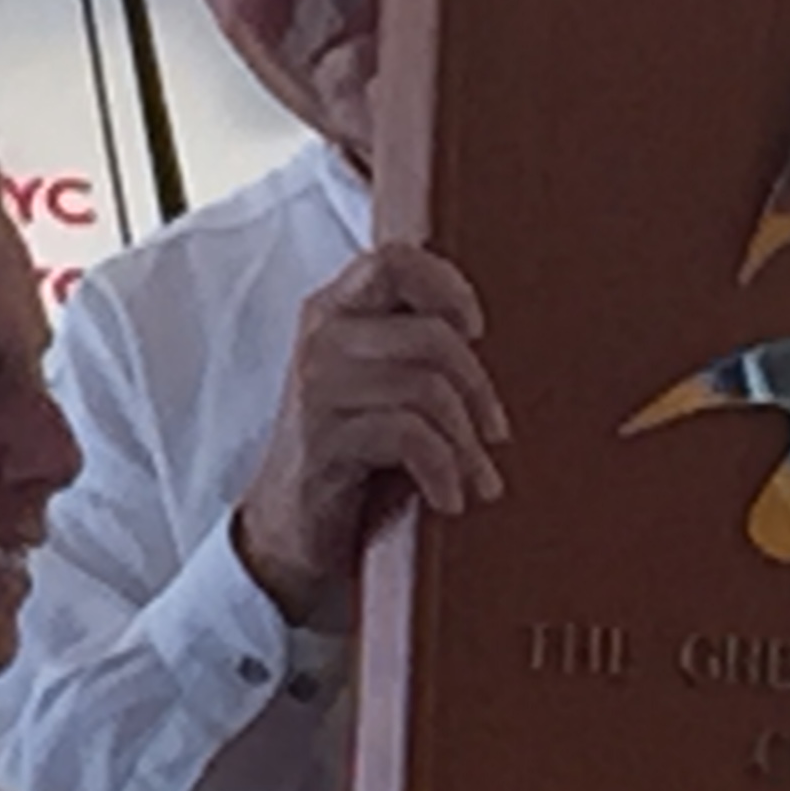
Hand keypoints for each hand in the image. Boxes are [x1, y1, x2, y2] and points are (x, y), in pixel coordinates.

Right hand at [235, 248, 507, 626]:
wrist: (293, 531)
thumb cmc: (358, 454)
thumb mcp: (386, 388)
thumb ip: (419, 349)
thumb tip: (496, 338)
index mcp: (338, 311)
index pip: (395, 259)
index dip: (447, 286)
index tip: (477, 329)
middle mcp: (323, 337)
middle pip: (432, 336)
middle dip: (479, 389)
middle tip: (495, 433)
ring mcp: (318, 387)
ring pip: (427, 388)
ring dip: (467, 444)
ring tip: (480, 478)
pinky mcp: (322, 440)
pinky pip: (408, 437)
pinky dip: (443, 472)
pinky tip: (449, 499)